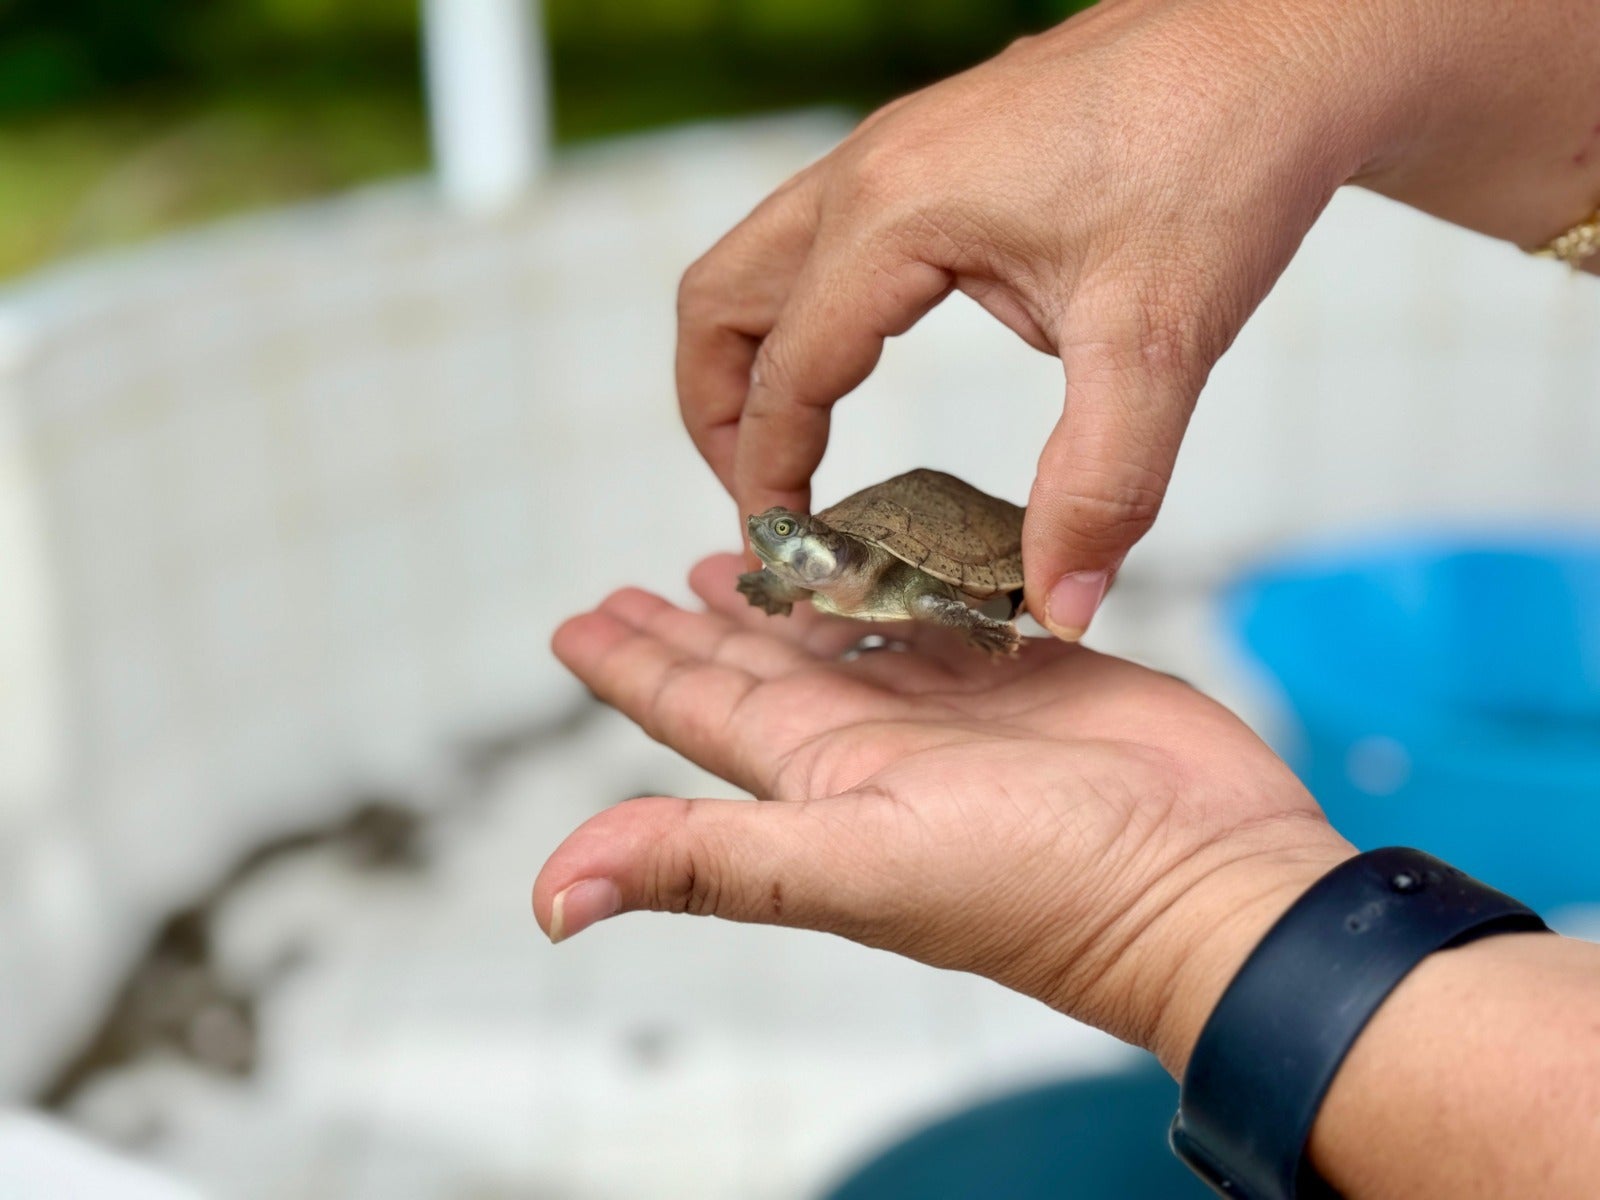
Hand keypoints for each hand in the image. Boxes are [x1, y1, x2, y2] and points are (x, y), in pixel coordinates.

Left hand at [535, 555, 1351, 1071]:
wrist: (1204, 881)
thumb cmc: (1039, 887)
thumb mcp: (851, 866)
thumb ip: (706, 865)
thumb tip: (550, 898)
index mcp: (819, 778)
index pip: (699, 710)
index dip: (634, 667)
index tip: (577, 623)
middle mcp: (875, 742)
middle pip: (761, 666)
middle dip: (698, 625)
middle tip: (643, 580)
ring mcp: (955, 708)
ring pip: (849, 633)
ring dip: (793, 599)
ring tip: (744, 554)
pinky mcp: (1031, 669)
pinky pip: (948, 609)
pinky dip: (908, 581)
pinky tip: (884, 555)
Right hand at [676, 0, 1599, 639]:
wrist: (1285, 45)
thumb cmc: (1220, 157)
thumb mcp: (1158, 341)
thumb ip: (1100, 485)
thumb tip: (1057, 605)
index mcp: (893, 216)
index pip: (785, 374)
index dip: (769, 477)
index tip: (786, 555)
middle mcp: (867, 171)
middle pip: (719, 302)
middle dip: (717, 415)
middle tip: (763, 504)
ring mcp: (893, 150)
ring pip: (758, 261)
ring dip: (753, 361)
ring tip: (793, 452)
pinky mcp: (930, 149)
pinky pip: (820, 238)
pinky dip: (808, 317)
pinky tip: (873, 366)